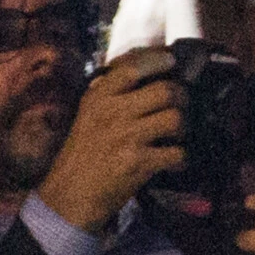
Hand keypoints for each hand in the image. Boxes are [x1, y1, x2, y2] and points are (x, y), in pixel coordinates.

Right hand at [36, 47, 186, 235]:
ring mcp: (127, 136)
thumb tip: (146, 75)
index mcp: (98, 96)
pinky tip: (175, 160)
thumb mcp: (88, 115)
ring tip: (177, 134)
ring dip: (183, 127)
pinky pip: (176, 152)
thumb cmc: (83, 153)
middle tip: (181, 103)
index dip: (158, 60)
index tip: (171, 60)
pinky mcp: (139, 162)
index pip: (132, 66)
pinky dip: (181, 158)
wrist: (70, 194)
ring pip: (175, 118)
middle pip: (165, 90)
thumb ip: (111, 95)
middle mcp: (113, 112)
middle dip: (181, 96)